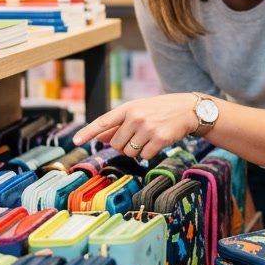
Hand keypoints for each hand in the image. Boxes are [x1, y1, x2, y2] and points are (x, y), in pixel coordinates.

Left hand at [71, 94, 196, 159]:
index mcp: (128, 108)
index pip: (103, 122)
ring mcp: (147, 128)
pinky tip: (157, 142)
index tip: (76, 141)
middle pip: (116, 144)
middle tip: (137, 137)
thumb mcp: (138, 111)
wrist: (188, 109)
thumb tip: (100, 139)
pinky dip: (149, 154)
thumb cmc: (160, 110)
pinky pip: (144, 156)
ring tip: (148, 138)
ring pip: (129, 152)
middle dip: (124, 145)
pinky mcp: (159, 139)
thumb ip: (119, 124)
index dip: (88, 132)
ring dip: (136, 150)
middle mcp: (136, 117)